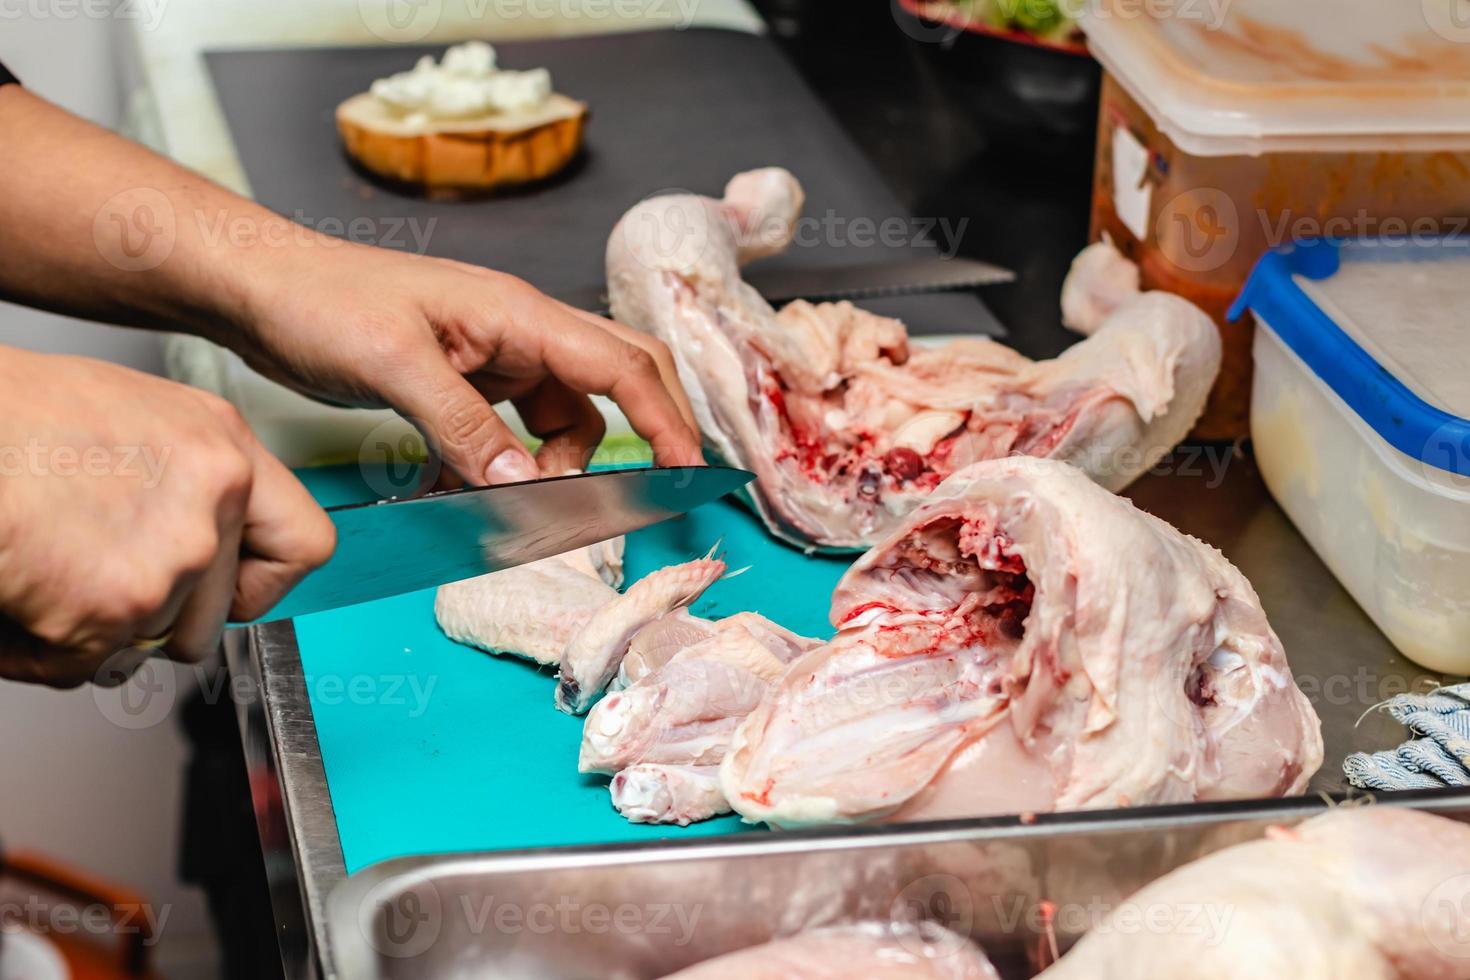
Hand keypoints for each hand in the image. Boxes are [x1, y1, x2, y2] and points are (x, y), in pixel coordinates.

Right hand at [0, 349, 334, 686]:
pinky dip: (36, 649)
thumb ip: (191, 482)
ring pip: (145, 644)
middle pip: (211, 619)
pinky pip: (81, 666)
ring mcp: (173, 557)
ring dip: (89, 631)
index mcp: (225, 448)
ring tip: (44, 568)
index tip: (228, 590)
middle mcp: (214, 500)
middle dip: (150, 619)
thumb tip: (208, 541)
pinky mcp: (114, 607)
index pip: (306, 545)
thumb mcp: (140, 419)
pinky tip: (16, 591)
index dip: (259, 583)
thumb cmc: (17, 415)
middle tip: (92, 579)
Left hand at [228, 238, 701, 483]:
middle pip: (619, 376)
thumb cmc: (323, 301)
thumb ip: (467, 428)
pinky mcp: (466, 379)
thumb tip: (527, 487)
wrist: (262, 289)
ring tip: (508, 500)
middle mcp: (520, 330)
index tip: (685, 471)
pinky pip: (512, 429)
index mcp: (519, 312)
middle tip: (650, 489)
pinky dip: (505, 464)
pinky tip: (460, 487)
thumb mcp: (395, 365)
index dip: (665, 420)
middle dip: (643, 431)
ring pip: (566, 414)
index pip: (622, 365)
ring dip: (554, 464)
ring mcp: (495, 355)